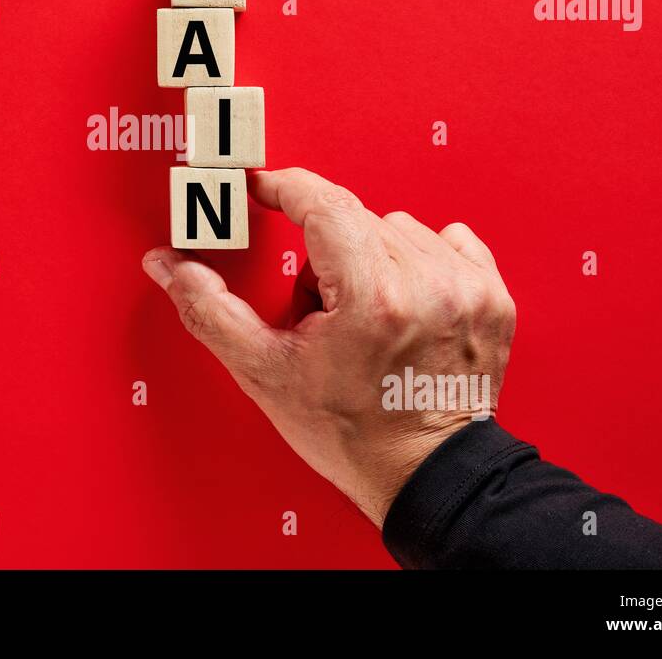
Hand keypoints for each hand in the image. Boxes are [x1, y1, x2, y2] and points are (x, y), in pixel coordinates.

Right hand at [142, 167, 516, 527]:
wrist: (426, 476)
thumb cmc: (350, 432)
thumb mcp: (265, 373)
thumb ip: (210, 309)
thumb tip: (168, 264)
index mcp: (372, 297)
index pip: (322, 203)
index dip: (283, 187)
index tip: (261, 186)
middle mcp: (427, 284)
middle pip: (354, 220)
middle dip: (324, 254)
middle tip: (319, 313)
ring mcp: (466, 289)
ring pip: (398, 228)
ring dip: (372, 258)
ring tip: (364, 317)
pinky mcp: (493, 298)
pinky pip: (449, 241)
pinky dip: (421, 261)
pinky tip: (408, 304)